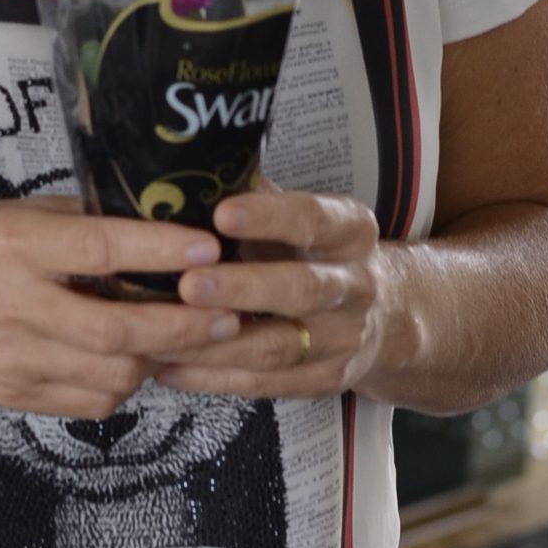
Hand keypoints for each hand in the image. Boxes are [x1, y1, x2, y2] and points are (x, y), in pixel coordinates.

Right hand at [0, 197, 244, 418]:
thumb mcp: (8, 212)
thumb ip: (75, 221)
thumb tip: (150, 220)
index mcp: (12, 246)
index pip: (100, 250)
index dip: (160, 253)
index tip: (208, 249)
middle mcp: (12, 306)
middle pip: (116, 329)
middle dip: (183, 326)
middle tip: (229, 316)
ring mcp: (12, 360)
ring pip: (112, 376)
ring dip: (159, 359)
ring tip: (187, 340)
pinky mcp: (13, 397)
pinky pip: (90, 403)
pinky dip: (125, 386)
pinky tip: (136, 363)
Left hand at [150, 177, 403, 399]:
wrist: (385, 315)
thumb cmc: (314, 252)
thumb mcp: (301, 217)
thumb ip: (256, 194)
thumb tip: (189, 163)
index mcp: (350, 231)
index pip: (312, 220)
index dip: (269, 217)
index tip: (221, 213)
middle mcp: (356, 285)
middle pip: (301, 289)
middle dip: (243, 289)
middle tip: (188, 285)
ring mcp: (344, 339)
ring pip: (279, 347)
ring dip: (218, 344)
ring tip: (162, 336)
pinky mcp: (326, 380)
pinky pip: (266, 384)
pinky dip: (214, 379)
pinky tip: (168, 368)